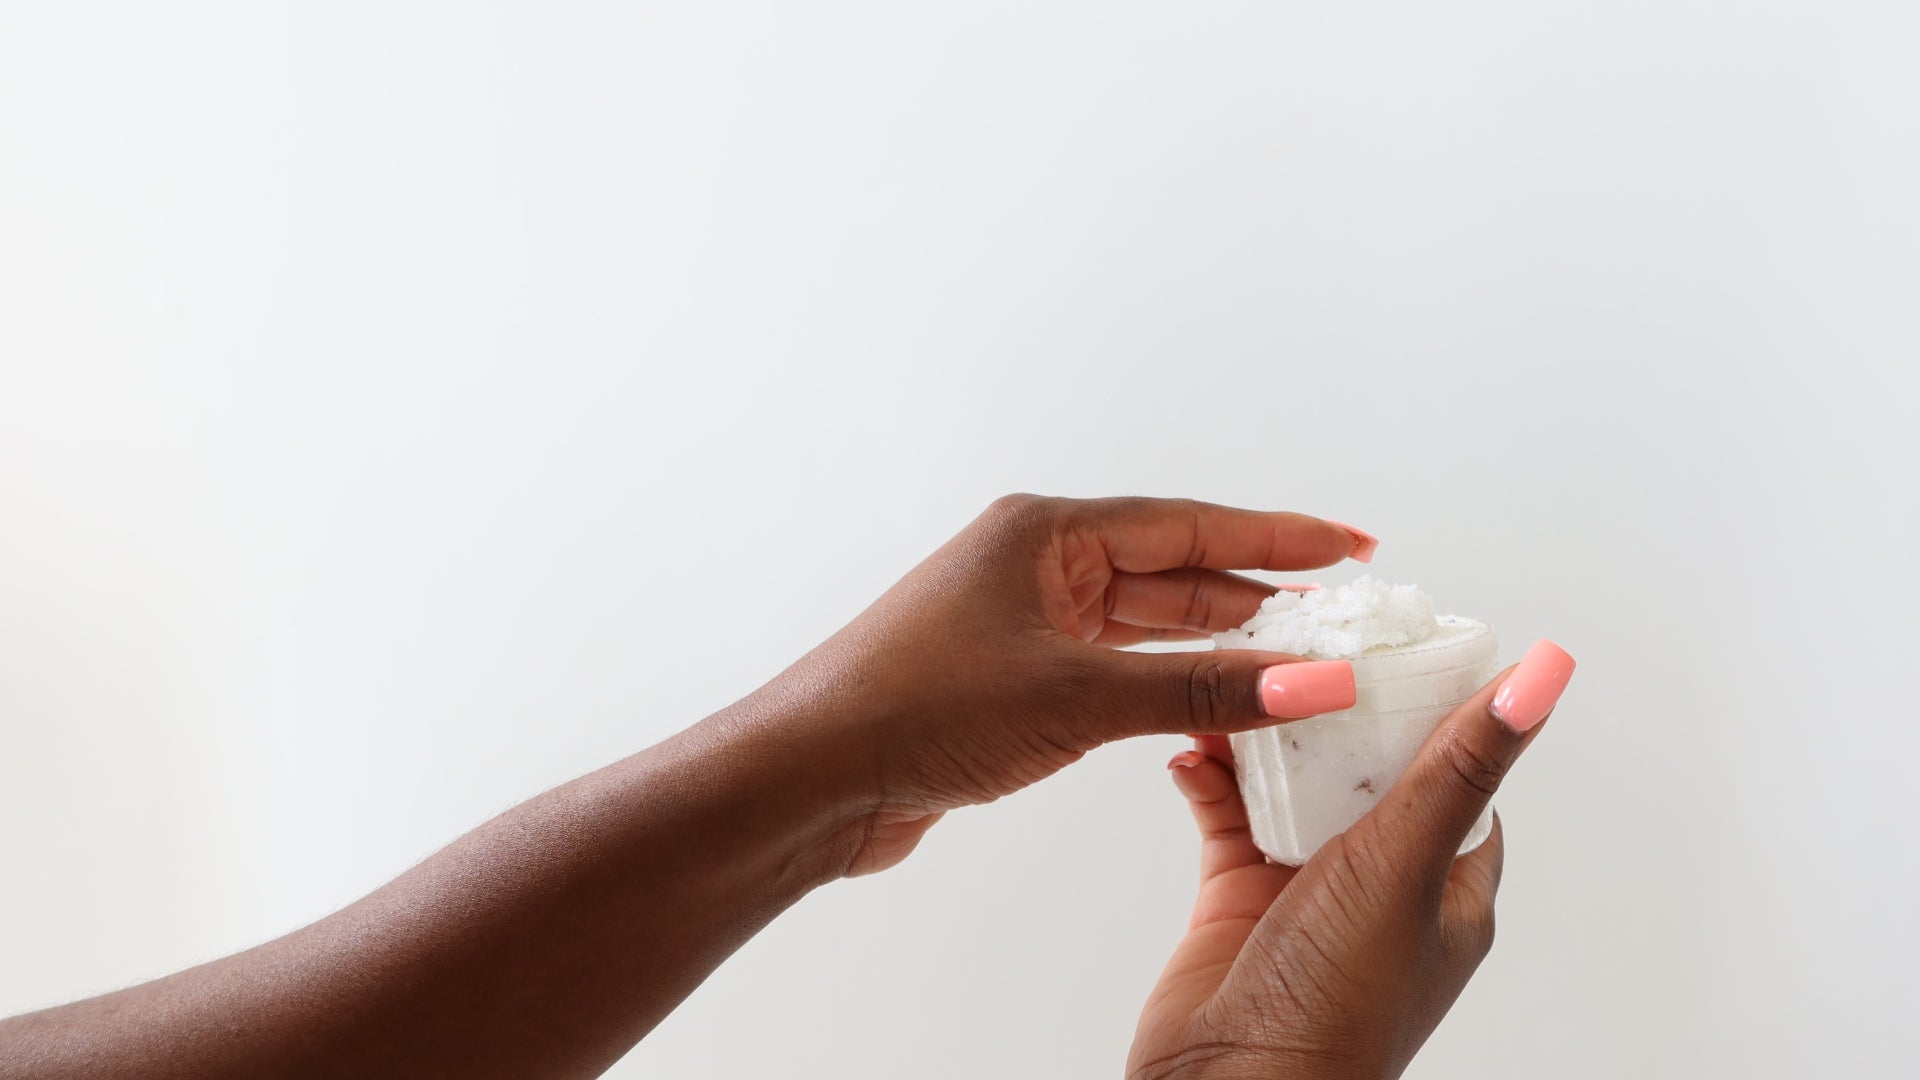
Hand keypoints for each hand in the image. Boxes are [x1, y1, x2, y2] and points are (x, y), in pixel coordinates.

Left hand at [736, 494, 1372, 875]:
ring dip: (1213, 646)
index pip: (1189, 524)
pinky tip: (1210, 706)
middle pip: (1171, 571)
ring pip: (1143, 626)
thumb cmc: (912, 711)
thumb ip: (1199, 688)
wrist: (809, 779)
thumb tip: (1311, 680)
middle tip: (1339, 619)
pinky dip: (1165, 686)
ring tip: (1295, 664)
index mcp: (1043, 534)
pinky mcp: (1008, 682)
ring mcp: (1018, 624)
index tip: (1349, 546)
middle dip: (1255, 596)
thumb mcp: (1075, 695)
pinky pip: (1112, 671)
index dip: (1277, 536)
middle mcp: (1033, 567)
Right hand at [1126, 642, 1573, 1079]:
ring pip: (1292, 785)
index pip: (1457, 771)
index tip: (1403, 642)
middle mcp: (1383, 884)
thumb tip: (1544, 678)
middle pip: (1366, 767)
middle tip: (1308, 641)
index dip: (1434, 705)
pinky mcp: (1239, 898)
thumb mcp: (1408, 861)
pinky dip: (1211, 779)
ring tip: (1239, 680)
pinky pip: (1228, 817)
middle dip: (1336, 707)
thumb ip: (1459, 765)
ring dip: (1265, 736)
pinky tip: (1195, 749)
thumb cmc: (1339, 1003)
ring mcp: (1308, 889)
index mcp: (1449, 884)